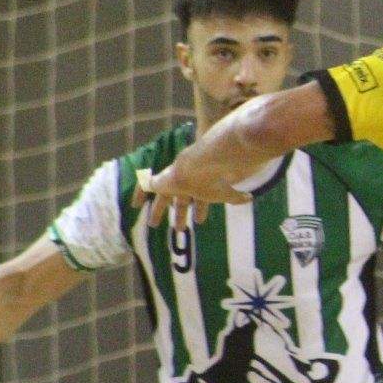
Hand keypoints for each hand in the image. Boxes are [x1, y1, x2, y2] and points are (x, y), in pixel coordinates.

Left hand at [132, 155, 250, 230]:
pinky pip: (146, 186)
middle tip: (178, 227)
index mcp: (202, 183)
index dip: (200, 209)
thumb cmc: (221, 170)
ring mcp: (175, 178)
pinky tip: (134, 204)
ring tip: (153, 225)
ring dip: (158, 210)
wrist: (208, 156)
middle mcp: (188, 179)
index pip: (200, 198)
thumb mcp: (228, 188)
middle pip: (181, 198)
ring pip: (163, 196)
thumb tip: (248, 199)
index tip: (199, 220)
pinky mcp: (164, 179)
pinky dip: (139, 193)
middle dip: (179, 212)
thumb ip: (236, 195)